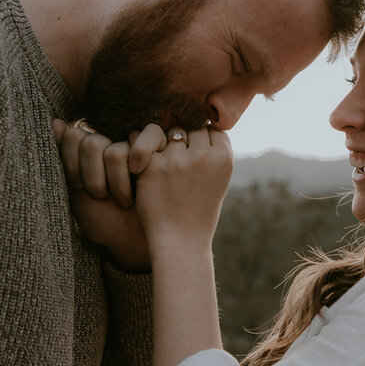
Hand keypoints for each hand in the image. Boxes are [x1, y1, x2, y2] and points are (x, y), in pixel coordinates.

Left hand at [53, 120, 155, 270]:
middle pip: (91, 144)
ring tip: (123, 199)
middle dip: (93, 177)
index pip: (72, 137)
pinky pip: (148, 136)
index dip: (73, 164)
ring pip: (114, 152)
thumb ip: (65, 158)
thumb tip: (56, 122)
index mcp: (88, 152)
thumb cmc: (104, 222)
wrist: (134, 239)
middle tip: (101, 195)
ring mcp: (134, 146)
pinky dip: (141, 157)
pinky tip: (140, 175)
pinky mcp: (158, 149)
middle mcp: (110, 144)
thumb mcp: (76, 194)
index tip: (79, 188)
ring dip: (117, 182)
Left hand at [135, 126, 232, 255]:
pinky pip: (142, 140)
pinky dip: (141, 148)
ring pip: (167, 132)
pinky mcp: (152, 166)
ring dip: (163, 143)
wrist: (180, 242)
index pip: (211, 128)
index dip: (201, 140)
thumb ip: (212, 152)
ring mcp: (176, 160)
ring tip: (161, 162)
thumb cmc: (199, 213)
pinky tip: (141, 160)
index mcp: (223, 158)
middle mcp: (202, 156)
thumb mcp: (218, 180)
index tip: (196, 155)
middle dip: (182, 141)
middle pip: (189, 127)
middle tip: (177, 162)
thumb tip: (199, 123)